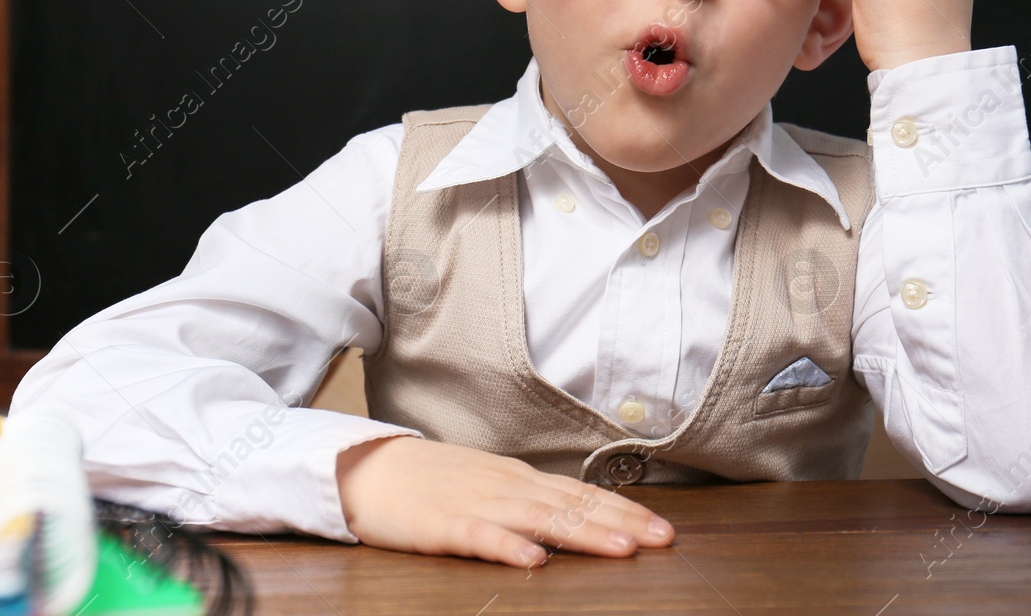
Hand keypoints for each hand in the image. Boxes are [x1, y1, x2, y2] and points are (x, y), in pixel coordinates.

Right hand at [334, 435, 674, 567]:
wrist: (367, 469)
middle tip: (663, 539)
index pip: (582, 494)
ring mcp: (477, 503)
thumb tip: (572, 516)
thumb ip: (527, 500)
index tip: (662, 528)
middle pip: (573, 506)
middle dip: (622, 522)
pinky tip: (534, 561)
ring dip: (584, 533)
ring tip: (621, 549)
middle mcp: (507, 486)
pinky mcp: (443, 525)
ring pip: (541, 519)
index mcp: (518, 479)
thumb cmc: (429, 482)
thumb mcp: (487, 484)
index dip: (624, 510)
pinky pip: (482, 537)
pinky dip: (510, 547)